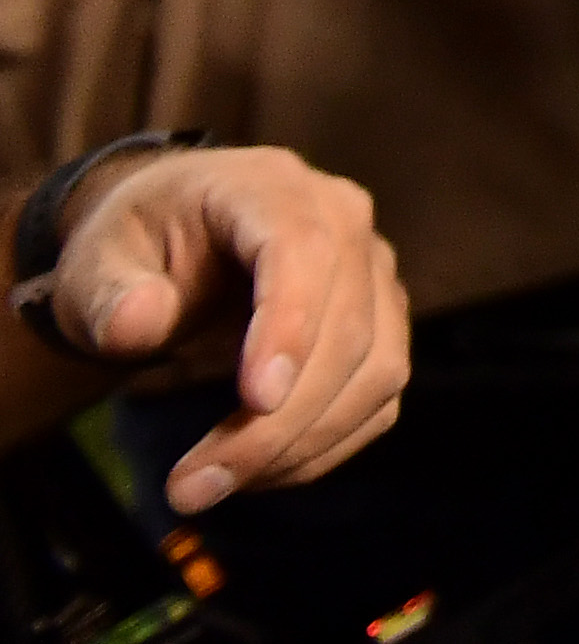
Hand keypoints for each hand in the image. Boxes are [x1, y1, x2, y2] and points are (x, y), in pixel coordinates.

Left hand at [34, 144, 409, 512]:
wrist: (173, 243)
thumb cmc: (136, 248)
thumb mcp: (96, 261)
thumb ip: (109, 292)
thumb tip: (136, 324)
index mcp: (272, 189)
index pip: (304, 251)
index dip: (290, 325)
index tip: (254, 401)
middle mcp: (345, 222)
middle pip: (345, 328)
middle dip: (277, 423)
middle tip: (191, 489)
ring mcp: (374, 275)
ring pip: (375, 370)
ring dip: (302, 444)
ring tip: (212, 486)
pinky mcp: (382, 326)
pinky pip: (377, 398)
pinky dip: (323, 448)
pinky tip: (256, 471)